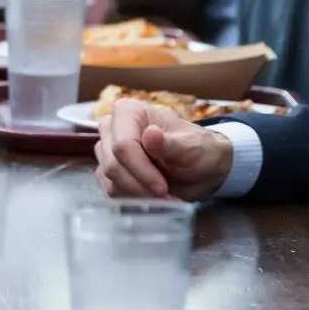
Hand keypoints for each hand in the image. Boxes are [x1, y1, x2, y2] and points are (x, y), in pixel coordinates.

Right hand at [94, 100, 234, 199]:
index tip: (162, 187)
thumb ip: (169, 143)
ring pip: (109, 179)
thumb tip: (150, 134)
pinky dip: (131, 197)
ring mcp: (107, 149)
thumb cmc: (197, 151)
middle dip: (140, 184)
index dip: (141, 169)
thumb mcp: (190, 148)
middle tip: (164, 193)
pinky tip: (151, 195)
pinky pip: (110, 189)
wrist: (201, 170)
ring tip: (162, 194)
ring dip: (137, 192)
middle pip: (113, 164)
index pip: (122, 145)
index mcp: (129, 111)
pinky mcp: (108, 170)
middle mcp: (112, 127)